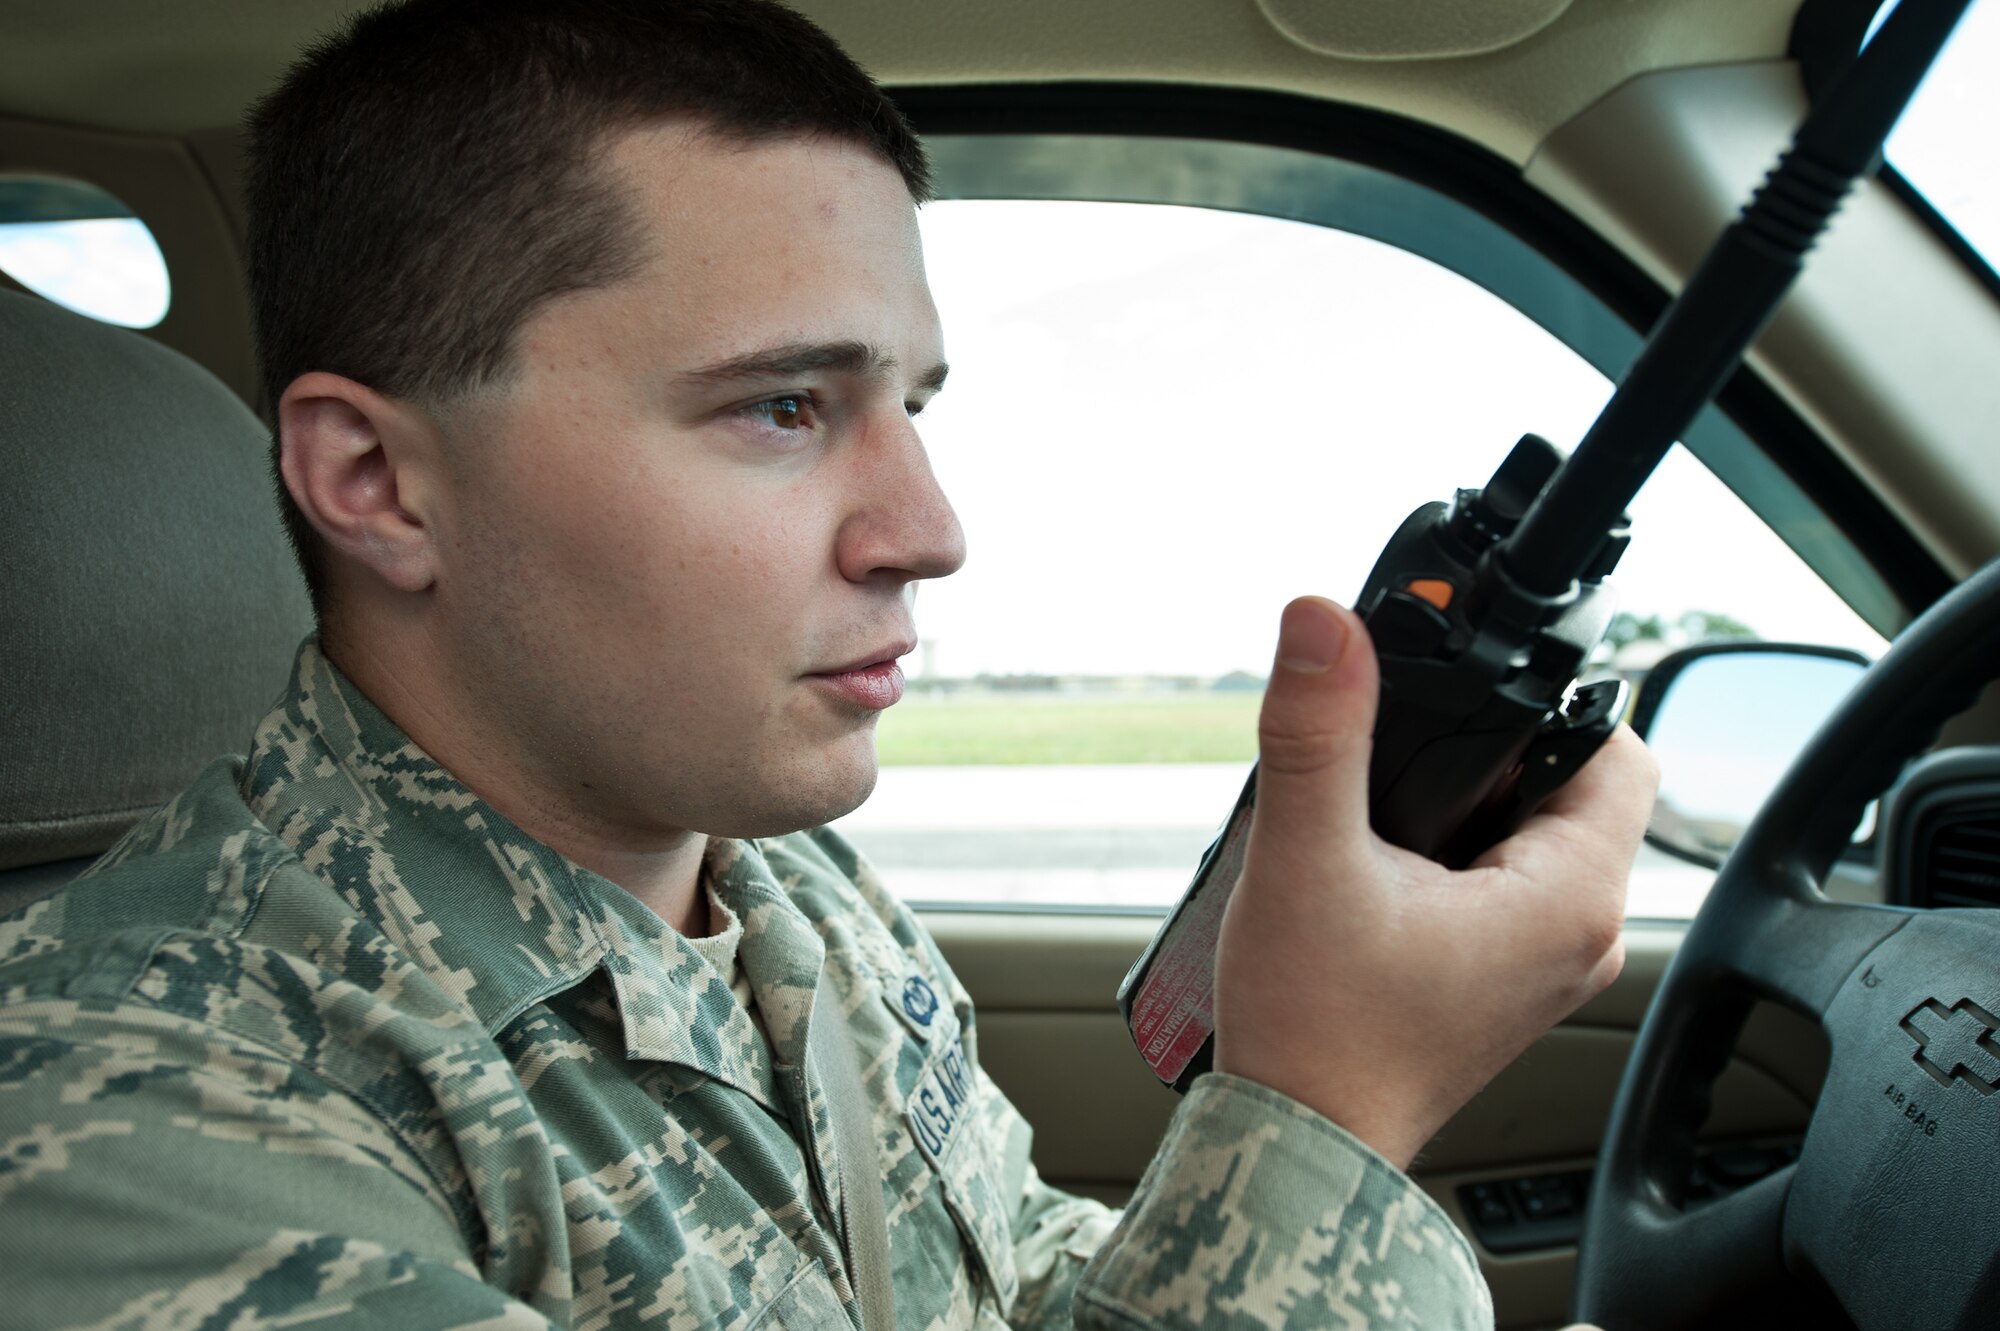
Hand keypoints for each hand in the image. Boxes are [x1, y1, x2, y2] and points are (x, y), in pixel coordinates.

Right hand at [1213, 596, 1657, 1167]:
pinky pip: (1508, 877)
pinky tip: (1384, 860)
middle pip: (1569, 783)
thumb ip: (1318, 731)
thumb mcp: (1305, 859)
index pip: (1616, 744)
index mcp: (1571, 897)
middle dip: (1486, 751)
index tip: (1464, 695)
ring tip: (1385, 820)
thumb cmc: (1318, 1032)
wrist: (1303, 1144)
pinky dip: (1457, 849)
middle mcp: (1581, 932)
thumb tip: (1322, 622)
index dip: (1545, 700)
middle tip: (1404, 769)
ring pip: (1534, 829)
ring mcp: (1548, 960)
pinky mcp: (1508, 976)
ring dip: (1466, 801)